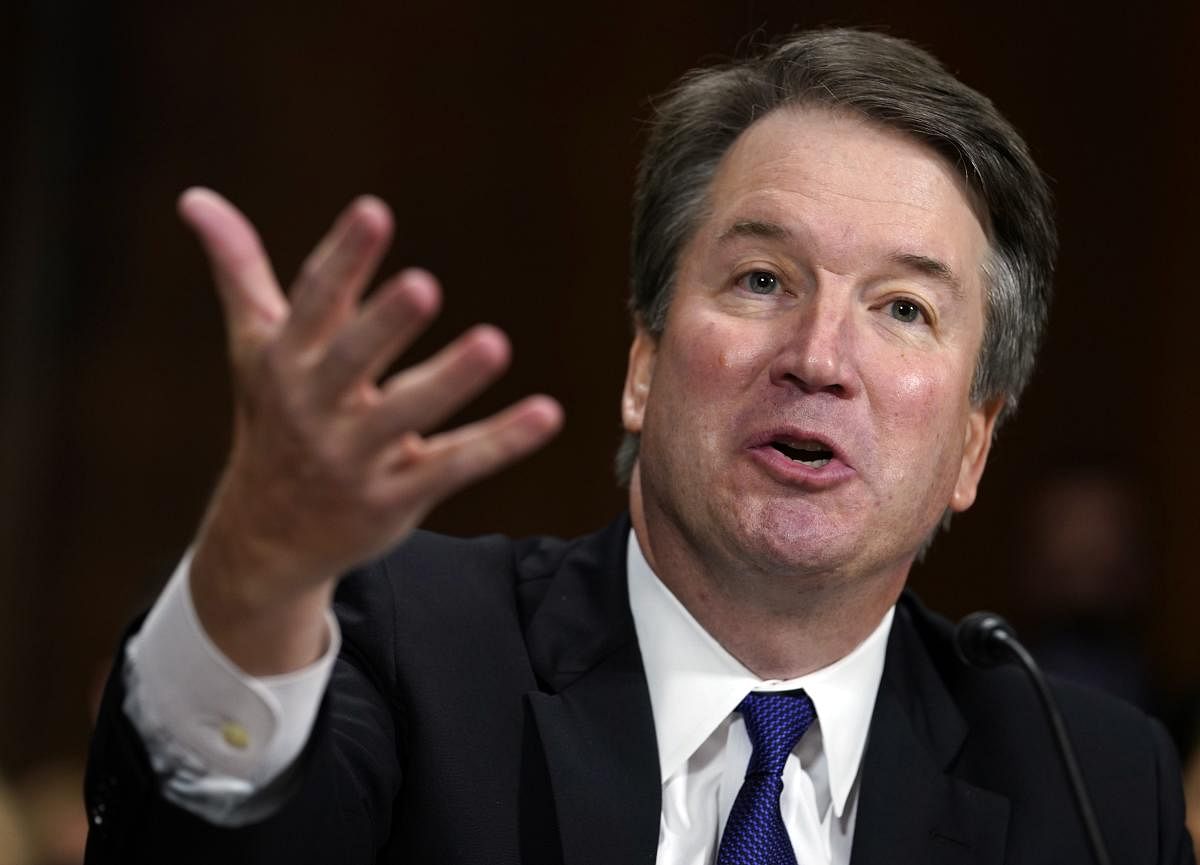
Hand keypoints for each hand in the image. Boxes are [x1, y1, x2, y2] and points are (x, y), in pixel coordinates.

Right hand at [179, 189, 562, 672]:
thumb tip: (194, 196)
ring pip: (407, 415)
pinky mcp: (395, 496)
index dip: (344, 258)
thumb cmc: (272, 420)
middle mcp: (315, 409)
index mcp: (285, 362)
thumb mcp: (253, 346)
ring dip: (450, 381)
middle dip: (383, 324)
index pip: (315, 302)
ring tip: (496, 343)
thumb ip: (238, 270)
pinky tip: (547, 414)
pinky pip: (453, 466)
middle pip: (351, 360)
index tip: (374, 211)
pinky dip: (501, 442)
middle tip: (424, 286)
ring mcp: (355, 457)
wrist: (266, 538)